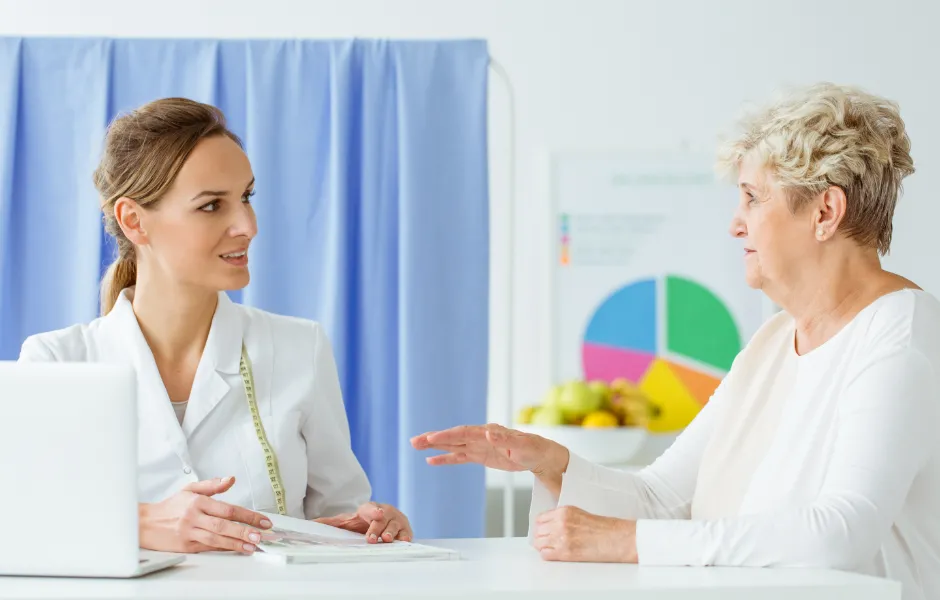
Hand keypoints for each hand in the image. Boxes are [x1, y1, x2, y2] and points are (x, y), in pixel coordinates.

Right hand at [139, 476, 271, 553]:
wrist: (145, 523)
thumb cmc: (170, 507)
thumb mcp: (190, 489)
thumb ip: (212, 485)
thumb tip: (231, 479)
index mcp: (198, 502)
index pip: (228, 509)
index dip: (247, 515)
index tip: (262, 520)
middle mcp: (194, 517)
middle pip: (223, 525)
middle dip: (244, 531)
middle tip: (260, 535)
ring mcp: (189, 532)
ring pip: (216, 539)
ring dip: (236, 543)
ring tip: (252, 546)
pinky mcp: (185, 546)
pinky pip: (207, 548)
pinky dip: (223, 548)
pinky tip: (235, 549)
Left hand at [315, 502, 413, 543]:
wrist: (381, 517)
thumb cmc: (362, 521)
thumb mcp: (346, 521)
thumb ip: (330, 523)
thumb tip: (310, 524)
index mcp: (370, 509)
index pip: (371, 509)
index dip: (374, 511)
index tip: (377, 514)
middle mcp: (386, 512)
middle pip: (382, 519)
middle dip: (378, 528)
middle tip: (371, 538)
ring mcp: (397, 520)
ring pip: (395, 526)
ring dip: (391, 533)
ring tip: (386, 540)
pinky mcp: (405, 529)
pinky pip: (407, 533)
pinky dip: (405, 537)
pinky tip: (402, 542)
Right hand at [411, 423, 570, 492]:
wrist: (541, 456)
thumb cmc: (534, 449)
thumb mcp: (522, 445)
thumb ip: (505, 439)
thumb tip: (488, 432)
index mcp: (489, 432)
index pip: (464, 433)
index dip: (447, 435)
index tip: (431, 438)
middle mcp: (481, 436)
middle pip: (453, 437)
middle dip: (434, 439)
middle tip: (415, 441)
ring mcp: (479, 446)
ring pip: (453, 445)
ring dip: (435, 447)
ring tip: (416, 446)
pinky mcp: (480, 456)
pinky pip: (460, 457)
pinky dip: (446, 458)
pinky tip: (432, 461)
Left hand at [532, 506, 636, 562]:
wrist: (616, 538)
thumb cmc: (604, 528)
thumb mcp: (579, 514)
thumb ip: (563, 518)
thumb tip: (550, 525)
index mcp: (564, 511)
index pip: (539, 518)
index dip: (541, 526)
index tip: (543, 530)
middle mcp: (560, 523)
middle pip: (537, 531)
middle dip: (541, 536)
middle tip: (546, 540)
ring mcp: (561, 538)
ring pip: (538, 543)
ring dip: (543, 546)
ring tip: (551, 548)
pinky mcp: (565, 552)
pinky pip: (545, 555)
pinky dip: (548, 555)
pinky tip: (555, 554)